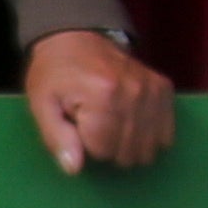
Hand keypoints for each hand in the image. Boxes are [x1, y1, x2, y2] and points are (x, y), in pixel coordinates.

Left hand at [26, 29, 177, 177]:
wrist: (76, 38)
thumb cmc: (54, 75)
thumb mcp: (42, 105)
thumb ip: (57, 138)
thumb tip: (74, 169)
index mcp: (102, 96)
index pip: (104, 151)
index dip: (87, 146)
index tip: (77, 126)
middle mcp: (134, 92)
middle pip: (128, 152)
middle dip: (108, 147)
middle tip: (93, 124)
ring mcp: (153, 90)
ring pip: (149, 148)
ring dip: (128, 143)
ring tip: (110, 122)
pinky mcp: (164, 88)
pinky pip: (166, 134)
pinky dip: (148, 134)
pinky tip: (131, 121)